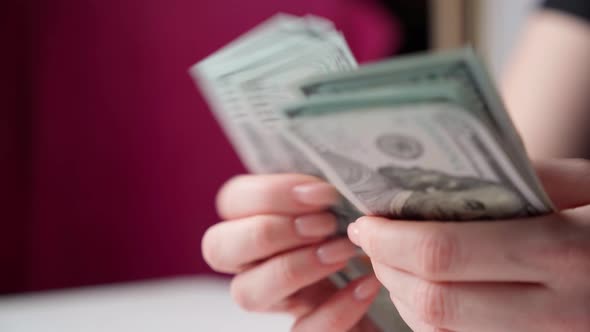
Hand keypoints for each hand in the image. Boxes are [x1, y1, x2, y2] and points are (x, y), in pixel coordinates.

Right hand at [202, 174, 380, 331]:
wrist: (401, 287)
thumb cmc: (369, 235)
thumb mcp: (350, 205)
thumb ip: (333, 189)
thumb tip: (340, 170)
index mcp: (261, 221)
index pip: (232, 201)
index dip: (268, 195)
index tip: (321, 193)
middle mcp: (256, 264)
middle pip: (218, 247)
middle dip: (267, 231)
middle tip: (323, 224)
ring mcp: (278, 301)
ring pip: (245, 293)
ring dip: (292, 268)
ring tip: (343, 252)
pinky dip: (333, 310)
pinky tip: (367, 285)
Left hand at [348, 159, 589, 331]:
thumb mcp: (589, 185)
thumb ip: (522, 177)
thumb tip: (440, 178)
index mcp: (568, 252)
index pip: (446, 253)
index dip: (392, 239)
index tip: (366, 221)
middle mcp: (560, 310)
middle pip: (435, 301)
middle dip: (388, 267)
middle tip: (370, 239)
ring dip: (402, 296)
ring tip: (391, 261)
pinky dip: (430, 321)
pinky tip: (424, 291)